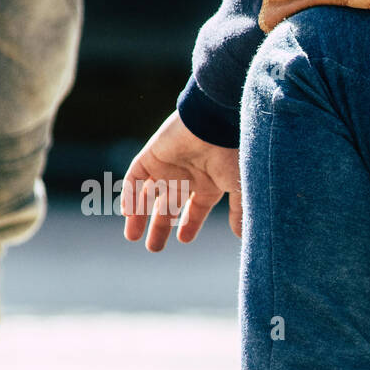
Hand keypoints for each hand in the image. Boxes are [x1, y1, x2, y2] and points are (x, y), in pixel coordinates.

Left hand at [121, 111, 242, 251]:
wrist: (215, 121)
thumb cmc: (232, 153)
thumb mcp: (240, 187)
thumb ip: (239, 212)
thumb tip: (242, 237)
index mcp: (209, 184)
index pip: (196, 209)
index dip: (190, 225)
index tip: (183, 240)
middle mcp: (187, 176)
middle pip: (169, 206)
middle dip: (160, 227)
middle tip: (154, 248)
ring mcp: (168, 166)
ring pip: (148, 194)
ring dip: (139, 215)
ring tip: (132, 237)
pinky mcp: (151, 156)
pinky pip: (135, 178)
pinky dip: (129, 194)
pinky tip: (127, 213)